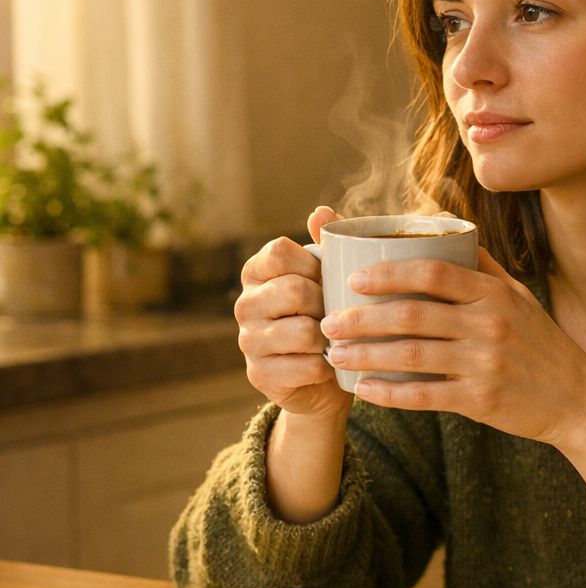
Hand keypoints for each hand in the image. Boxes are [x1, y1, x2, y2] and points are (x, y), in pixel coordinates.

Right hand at [233, 206, 351, 421]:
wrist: (328, 375)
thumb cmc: (330, 314)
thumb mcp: (331, 275)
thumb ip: (327, 243)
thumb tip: (320, 212)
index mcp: (257, 272)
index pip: (280, 251)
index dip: (313, 263)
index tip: (328, 277)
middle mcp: (244, 304)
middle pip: (294, 290)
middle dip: (327, 302)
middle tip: (339, 312)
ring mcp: (248, 341)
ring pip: (302, 331)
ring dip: (329, 337)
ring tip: (335, 338)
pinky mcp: (260, 374)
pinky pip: (306, 365)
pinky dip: (327, 365)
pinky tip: (329, 364)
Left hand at [320, 248, 585, 444]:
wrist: (579, 399)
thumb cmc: (541, 344)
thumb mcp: (519, 298)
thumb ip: (482, 267)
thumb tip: (443, 228)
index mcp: (495, 294)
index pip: (433, 272)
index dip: (388, 273)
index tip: (352, 278)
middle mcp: (491, 324)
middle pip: (412, 314)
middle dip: (361, 317)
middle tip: (328, 320)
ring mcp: (486, 363)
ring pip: (412, 355)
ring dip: (366, 354)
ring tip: (335, 353)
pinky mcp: (482, 400)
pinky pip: (425, 395)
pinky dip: (389, 394)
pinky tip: (364, 390)